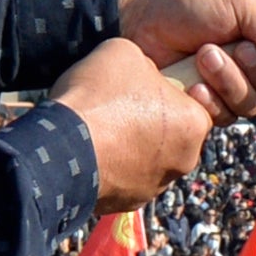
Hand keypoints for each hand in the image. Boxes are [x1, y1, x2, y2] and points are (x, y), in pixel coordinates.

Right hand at [52, 37, 221, 212]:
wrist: (61, 147)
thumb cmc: (99, 97)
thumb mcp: (127, 53)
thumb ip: (146, 65)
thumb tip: (142, 76)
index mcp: (195, 124)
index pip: (189, 103)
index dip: (163, 91)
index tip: (137, 87)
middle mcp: (184, 161)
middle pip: (170, 134)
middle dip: (148, 122)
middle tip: (116, 107)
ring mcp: (156, 187)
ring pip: (147, 159)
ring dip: (129, 146)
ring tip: (99, 129)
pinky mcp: (127, 203)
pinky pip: (124, 179)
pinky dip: (111, 167)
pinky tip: (91, 150)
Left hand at [116, 0, 255, 121]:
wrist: (137, 22)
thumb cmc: (186, 4)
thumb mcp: (238, 5)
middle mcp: (255, 65)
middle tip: (230, 47)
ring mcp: (231, 88)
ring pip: (253, 106)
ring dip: (229, 82)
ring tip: (202, 56)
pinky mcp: (207, 106)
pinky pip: (226, 118)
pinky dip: (210, 101)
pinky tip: (191, 85)